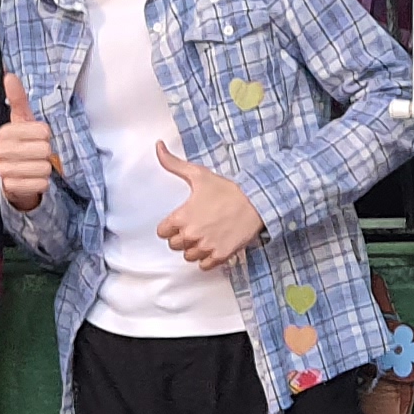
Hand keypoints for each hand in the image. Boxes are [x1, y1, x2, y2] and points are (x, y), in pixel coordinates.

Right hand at [0, 72, 55, 213]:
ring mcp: (4, 170)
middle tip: (37, 154)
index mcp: (5, 132)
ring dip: (45, 168)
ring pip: (44, 168)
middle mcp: (1, 151)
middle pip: (45, 150)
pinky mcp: (11, 188)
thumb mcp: (22, 121)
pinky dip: (43, 183)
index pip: (43, 131)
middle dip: (47, 153)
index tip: (37, 137)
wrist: (13, 175)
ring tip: (34, 165)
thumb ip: (18, 99)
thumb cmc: (22, 143)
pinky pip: (41, 184)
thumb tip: (9, 75)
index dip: (46, 135)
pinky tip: (33, 178)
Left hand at [151, 140, 265, 268]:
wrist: (255, 202)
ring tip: (205, 237)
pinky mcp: (220, 255)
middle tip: (195, 227)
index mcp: (181, 217)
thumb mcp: (198, 174)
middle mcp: (191, 234)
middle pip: (174, 246)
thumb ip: (173, 163)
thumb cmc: (227, 189)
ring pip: (189, 256)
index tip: (180, 221)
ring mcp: (206, 246)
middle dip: (182, 238)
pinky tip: (213, 247)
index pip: (162, 232)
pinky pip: (204, 266)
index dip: (170, 227)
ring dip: (194, 249)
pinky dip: (207, 260)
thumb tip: (158, 146)